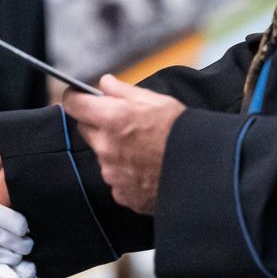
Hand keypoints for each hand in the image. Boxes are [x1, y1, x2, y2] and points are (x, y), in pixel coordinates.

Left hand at [62, 75, 185, 214]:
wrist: (201, 170)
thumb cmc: (181, 132)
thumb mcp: (155, 101)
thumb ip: (123, 91)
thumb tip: (104, 83)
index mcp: (112, 119)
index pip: (75, 105)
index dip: (75, 98)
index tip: (77, 96)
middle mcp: (106, 148)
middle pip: (86, 130)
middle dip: (97, 123)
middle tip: (121, 122)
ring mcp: (112, 173)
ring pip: (102, 156)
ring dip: (113, 150)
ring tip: (142, 149)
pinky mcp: (121, 194)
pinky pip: (116, 179)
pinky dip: (126, 173)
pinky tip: (146, 169)